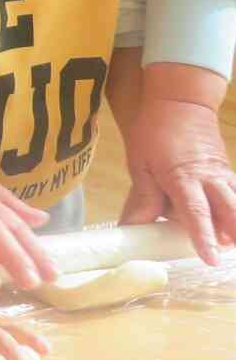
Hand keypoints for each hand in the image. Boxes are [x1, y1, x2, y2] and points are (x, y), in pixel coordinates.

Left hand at [120, 66, 235, 264]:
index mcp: (183, 177)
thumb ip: (143, 197)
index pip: (197, 213)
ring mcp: (222, 173)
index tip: (210, 257)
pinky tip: (230, 222)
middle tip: (225, 252)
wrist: (180, 102)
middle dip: (231, 234)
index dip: (204, 237)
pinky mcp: (227, 171)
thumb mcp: (140, 163)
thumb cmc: (155, 131)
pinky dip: (235, 208)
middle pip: (229, 211)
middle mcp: (209, 177)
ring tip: (231, 243)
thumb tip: (133, 227)